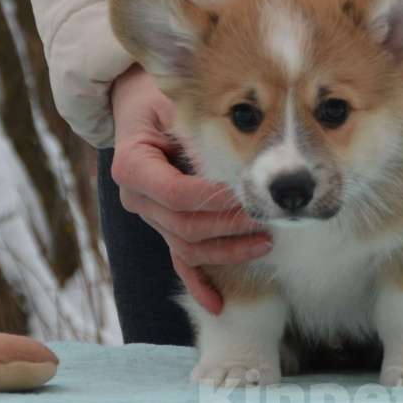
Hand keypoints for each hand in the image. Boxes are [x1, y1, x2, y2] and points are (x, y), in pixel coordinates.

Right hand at [110, 65, 271, 314]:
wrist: (142, 108)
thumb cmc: (162, 97)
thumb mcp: (171, 97)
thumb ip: (193, 112)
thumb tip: (235, 115)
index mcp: (134, 165)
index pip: (177, 195)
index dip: (214, 200)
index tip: (248, 192)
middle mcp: (136, 197)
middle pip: (185, 226)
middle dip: (229, 227)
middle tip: (268, 218)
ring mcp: (149, 217)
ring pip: (187, 247)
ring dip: (227, 251)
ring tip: (265, 241)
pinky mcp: (163, 227)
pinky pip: (179, 262)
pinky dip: (198, 284)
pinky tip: (219, 304)